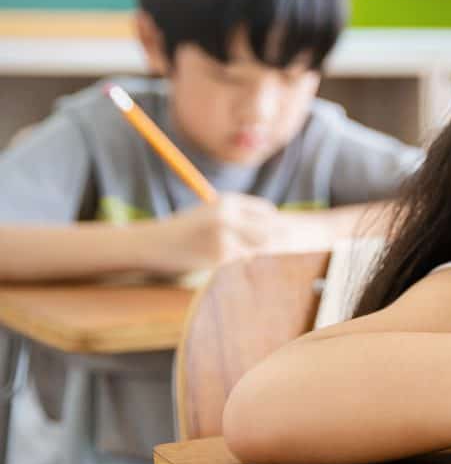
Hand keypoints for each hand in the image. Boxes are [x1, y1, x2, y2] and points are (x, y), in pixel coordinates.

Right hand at [147, 194, 276, 272]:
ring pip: (256, 249)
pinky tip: (212, 258)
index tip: (271, 232)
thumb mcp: (214, 214)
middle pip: (269, 231)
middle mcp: (229, 215)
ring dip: (248, 254)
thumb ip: (243, 219)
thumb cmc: (188, 229)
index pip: (267, 211)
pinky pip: (239, 261)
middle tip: (263, 248)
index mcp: (229, 200)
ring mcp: (224, 236)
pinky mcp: (219, 256)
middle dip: (270, 241)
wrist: (154, 243)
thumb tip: (284, 231)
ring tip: (223, 251)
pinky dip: (232, 263)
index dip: (272, 223)